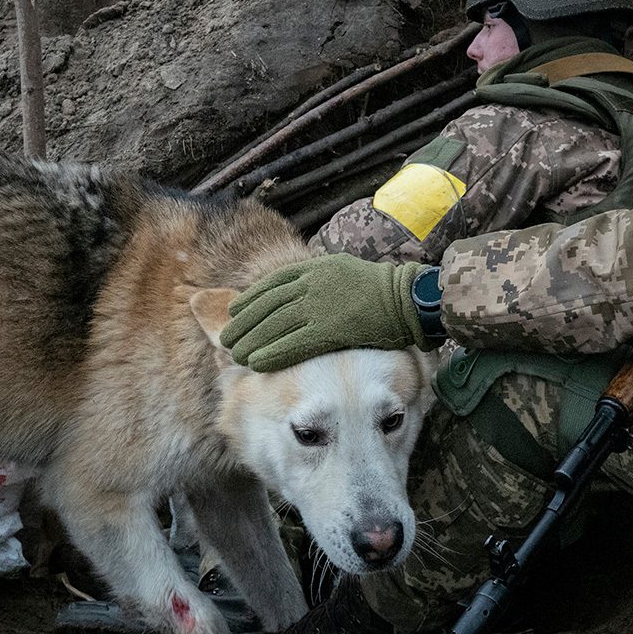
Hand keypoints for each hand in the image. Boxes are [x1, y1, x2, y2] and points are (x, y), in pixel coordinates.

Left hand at [220, 254, 428, 371]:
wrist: (404, 299)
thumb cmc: (378, 288)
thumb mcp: (342, 269)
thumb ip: (317, 278)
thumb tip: (300, 287)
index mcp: (313, 270)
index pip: (269, 285)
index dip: (248, 301)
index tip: (234, 312)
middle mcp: (309, 286)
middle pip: (264, 306)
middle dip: (243, 324)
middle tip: (227, 339)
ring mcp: (317, 308)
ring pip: (272, 326)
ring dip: (251, 341)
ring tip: (236, 354)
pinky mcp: (327, 331)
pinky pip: (290, 344)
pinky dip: (270, 354)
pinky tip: (256, 364)